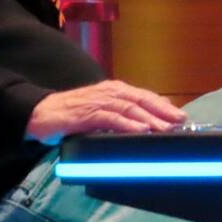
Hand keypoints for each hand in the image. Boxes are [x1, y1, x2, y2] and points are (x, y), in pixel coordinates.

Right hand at [25, 80, 188, 144]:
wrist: (39, 113)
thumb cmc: (71, 115)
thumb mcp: (100, 113)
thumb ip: (121, 115)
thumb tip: (146, 123)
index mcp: (113, 91)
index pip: (144, 96)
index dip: (163, 105)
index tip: (181, 116)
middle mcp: (108, 92)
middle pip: (141, 99)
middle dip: (162, 110)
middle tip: (180, 122)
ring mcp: (97, 102)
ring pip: (129, 108)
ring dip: (148, 118)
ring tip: (164, 128)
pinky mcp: (86, 114)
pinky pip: (110, 118)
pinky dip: (126, 124)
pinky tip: (138, 130)